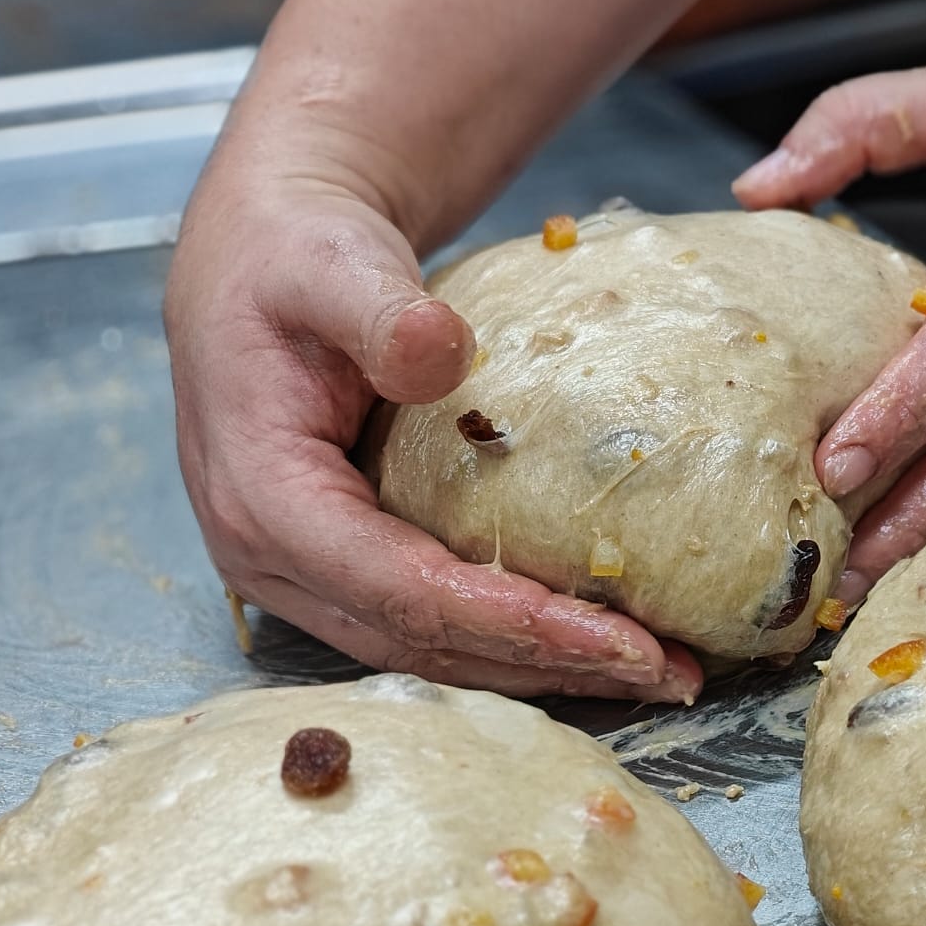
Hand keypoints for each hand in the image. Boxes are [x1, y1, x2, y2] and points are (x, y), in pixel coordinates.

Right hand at [164, 161, 702, 702]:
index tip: (609, 633)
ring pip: (432, 649)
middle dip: (547, 662)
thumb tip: (438, 348)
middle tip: (666, 669)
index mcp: (260, 498)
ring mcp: (307, 575)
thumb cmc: (291, 256)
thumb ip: (378, 309)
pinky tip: (601, 640)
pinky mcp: (346, 570)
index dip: (504, 619)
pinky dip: (518, 641)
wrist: (263, 257)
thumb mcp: (327, 261)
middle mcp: (274, 560)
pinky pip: (435, 624)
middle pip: (422, 639)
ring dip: (544, 667)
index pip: (395, 587)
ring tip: (656, 669)